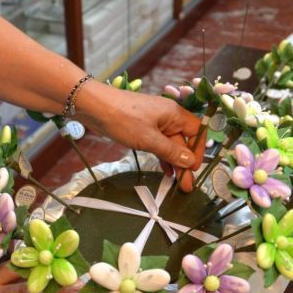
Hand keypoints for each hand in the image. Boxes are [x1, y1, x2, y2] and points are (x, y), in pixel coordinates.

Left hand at [77, 83, 205, 191]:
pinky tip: (166, 171)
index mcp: (174, 114)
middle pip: (183, 141)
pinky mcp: (143, 130)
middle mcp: (168, 117)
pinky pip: (158, 145)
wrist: (94, 107)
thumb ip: (170, 151)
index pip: (197, 132)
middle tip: (186, 185)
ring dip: (174, 163)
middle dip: (185, 163)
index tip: (194, 169)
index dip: (198, 150)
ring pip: (170, 145)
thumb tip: (190, 162)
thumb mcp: (148, 138)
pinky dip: (162, 157)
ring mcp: (155, 124)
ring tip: (177, 184)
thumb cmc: (123, 119)